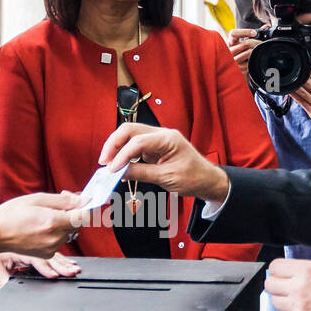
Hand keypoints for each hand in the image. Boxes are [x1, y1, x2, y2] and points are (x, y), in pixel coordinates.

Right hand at [0, 191, 88, 258]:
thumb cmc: (11, 215)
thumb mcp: (37, 199)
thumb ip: (63, 200)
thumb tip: (81, 200)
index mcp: (53, 222)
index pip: (85, 216)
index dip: (88, 207)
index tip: (86, 202)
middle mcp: (55, 238)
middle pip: (77, 224)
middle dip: (72, 213)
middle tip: (57, 205)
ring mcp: (52, 248)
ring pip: (68, 232)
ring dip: (62, 223)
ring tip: (43, 217)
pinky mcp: (48, 254)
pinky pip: (59, 240)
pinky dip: (55, 233)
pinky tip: (39, 228)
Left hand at [0, 252, 81, 285]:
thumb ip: (0, 275)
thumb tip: (5, 284)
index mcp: (20, 250)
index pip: (35, 259)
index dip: (45, 267)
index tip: (54, 275)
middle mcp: (29, 248)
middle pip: (48, 255)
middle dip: (62, 265)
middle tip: (72, 272)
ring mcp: (34, 248)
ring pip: (53, 253)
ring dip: (64, 262)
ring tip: (74, 268)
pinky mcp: (36, 249)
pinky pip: (52, 252)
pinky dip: (62, 259)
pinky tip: (70, 263)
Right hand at [99, 123, 228, 203]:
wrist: (206, 180)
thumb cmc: (193, 178)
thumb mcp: (167, 178)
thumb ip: (142, 173)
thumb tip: (120, 172)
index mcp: (168, 138)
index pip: (138, 141)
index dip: (121, 155)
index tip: (112, 170)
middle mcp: (161, 134)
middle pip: (129, 130)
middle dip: (113, 144)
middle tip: (104, 162)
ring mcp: (157, 139)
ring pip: (129, 135)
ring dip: (116, 147)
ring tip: (108, 164)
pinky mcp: (154, 147)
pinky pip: (134, 146)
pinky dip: (124, 154)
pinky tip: (118, 166)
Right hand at [228, 27, 260, 81]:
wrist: (235, 69)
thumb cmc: (242, 54)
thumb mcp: (243, 43)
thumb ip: (253, 35)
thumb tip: (266, 26)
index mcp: (230, 42)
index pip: (233, 33)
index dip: (245, 32)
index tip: (254, 33)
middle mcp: (229, 51)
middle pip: (245, 43)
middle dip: (257, 42)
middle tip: (262, 43)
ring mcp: (233, 60)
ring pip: (249, 52)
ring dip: (256, 51)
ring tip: (259, 51)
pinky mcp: (237, 69)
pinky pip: (250, 62)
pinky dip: (254, 60)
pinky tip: (255, 60)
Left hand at [265, 258, 310, 310]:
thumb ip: (308, 271)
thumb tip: (294, 273)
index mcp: (307, 270)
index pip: (275, 267)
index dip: (278, 271)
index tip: (281, 274)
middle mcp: (299, 287)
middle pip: (269, 284)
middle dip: (276, 285)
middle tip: (285, 288)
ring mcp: (298, 306)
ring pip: (274, 301)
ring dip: (283, 301)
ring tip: (296, 301)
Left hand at [290, 70, 310, 128]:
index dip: (304, 71)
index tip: (298, 69)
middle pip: (307, 82)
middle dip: (297, 78)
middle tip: (289, 73)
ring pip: (302, 92)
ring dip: (293, 86)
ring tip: (286, 81)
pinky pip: (300, 101)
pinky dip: (293, 95)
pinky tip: (288, 91)